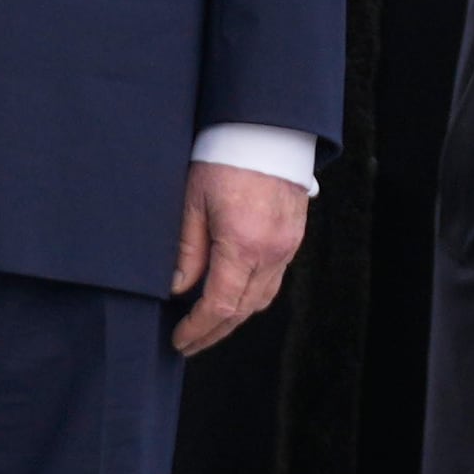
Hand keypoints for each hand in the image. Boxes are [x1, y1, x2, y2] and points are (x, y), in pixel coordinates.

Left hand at [169, 161, 308, 356]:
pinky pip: (274, 279)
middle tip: (189, 344)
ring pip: (262, 298)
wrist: (268, 129)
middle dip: (214, 332)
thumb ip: (188, 249)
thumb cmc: (225, 158)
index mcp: (243, 245)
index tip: (180, 340)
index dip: (198, 329)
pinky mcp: (294, 237)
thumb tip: (179, 288)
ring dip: (235, 317)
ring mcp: (288, 246)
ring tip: (208, 325)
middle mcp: (271, 252)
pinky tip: (234, 295)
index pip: (220, 306)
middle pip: (243, 310)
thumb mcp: (193, 201)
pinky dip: (252, 295)